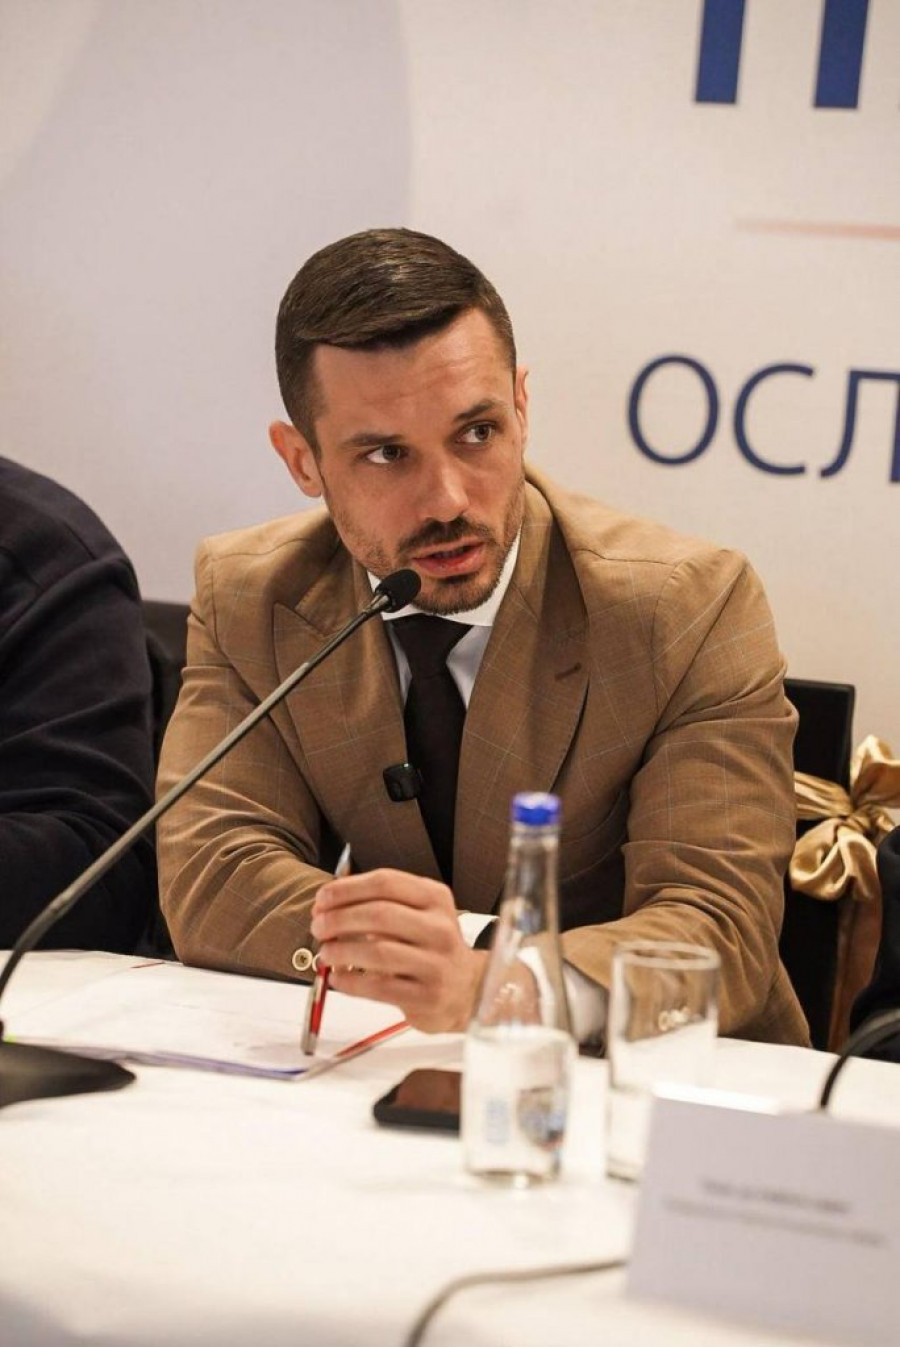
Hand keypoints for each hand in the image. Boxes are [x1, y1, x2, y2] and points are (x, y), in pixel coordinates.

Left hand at [310, 868, 487, 1031]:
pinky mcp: (427, 996)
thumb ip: (380, 904)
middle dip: (339, 919)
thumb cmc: (430, 947)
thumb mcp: (418, 914)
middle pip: (379, 915)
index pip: (386, 882)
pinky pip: (378, 987)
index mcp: (435, 898)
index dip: (347, 889)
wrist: (467, 990)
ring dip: (341, 950)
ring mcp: (436, 964)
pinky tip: (337, 977)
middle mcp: (440, 927)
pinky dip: (350, 981)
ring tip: (325, 953)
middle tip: (318, 926)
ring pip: (377, 951)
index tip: (322, 898)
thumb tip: (327, 903)